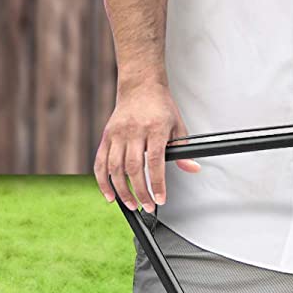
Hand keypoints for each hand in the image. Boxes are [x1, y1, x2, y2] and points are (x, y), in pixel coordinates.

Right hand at [93, 79, 200, 211]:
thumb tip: (192, 168)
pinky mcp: (106, 136)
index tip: (160, 199)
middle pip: (133, 168)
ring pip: (115, 168)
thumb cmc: (160, 107)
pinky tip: (110, 195)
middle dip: (140, 192)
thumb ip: (183, 150)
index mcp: (154, 128)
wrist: (140, 87)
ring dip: (122, 190)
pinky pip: (100, 163)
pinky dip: (103, 181)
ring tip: (131, 204)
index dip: (157, 184)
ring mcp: (117, 134)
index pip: (155, 162)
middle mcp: (134, 131)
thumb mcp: (178, 126)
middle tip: (147, 206)